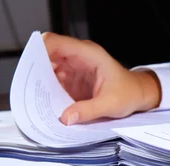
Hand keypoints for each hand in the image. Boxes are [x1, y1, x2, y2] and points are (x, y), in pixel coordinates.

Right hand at [42, 32, 160, 124]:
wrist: (138, 95)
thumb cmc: (129, 93)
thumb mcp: (111, 104)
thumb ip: (88, 110)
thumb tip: (65, 118)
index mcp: (88, 54)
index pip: (55, 43)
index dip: (39, 52)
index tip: (31, 69)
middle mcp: (78, 58)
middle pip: (47, 56)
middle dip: (36, 71)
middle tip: (30, 90)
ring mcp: (74, 68)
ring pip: (48, 70)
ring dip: (41, 84)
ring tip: (36, 100)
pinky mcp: (72, 81)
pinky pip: (54, 83)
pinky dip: (49, 92)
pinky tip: (46, 104)